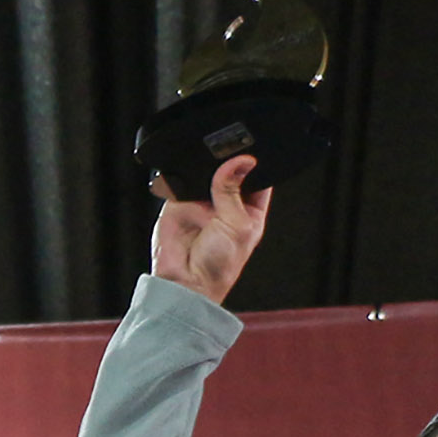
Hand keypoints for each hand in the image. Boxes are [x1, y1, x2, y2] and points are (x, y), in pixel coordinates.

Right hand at [152, 154, 272, 305]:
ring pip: (206, 173)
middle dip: (227, 165)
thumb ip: (233, 191)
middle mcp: (225, 204)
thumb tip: (240, 162)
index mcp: (249, 210)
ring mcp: (202, 203)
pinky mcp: (179, 202)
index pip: (257, 178)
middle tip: (226, 163)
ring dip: (205, 171)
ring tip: (206, 181)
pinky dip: (184, 176)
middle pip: (229, 171)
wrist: (184, 282)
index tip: (250, 154)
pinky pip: (182, 181)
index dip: (255, 165)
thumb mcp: (236, 225)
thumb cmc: (218, 267)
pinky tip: (189, 185)